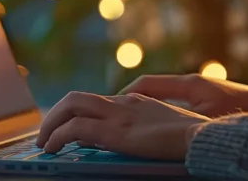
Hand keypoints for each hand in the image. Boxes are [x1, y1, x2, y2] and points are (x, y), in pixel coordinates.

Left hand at [36, 91, 209, 160]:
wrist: (203, 137)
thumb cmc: (193, 137)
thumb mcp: (167, 128)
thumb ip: (147, 128)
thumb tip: (131, 139)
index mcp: (136, 101)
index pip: (97, 101)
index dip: (76, 114)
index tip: (66, 129)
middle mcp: (123, 102)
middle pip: (76, 98)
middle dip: (55, 115)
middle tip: (46, 134)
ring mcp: (118, 115)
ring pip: (70, 106)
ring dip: (51, 124)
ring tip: (44, 143)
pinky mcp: (115, 132)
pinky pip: (74, 129)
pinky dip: (57, 136)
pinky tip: (52, 149)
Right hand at [120, 74, 247, 116]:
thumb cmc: (244, 111)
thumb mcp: (207, 117)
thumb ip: (177, 115)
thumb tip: (150, 115)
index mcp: (189, 83)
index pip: (146, 85)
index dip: (125, 96)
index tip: (110, 108)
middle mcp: (193, 82)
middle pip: (151, 89)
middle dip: (131, 100)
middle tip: (113, 115)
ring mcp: (201, 89)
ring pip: (163, 96)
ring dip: (146, 107)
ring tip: (130, 122)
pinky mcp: (210, 97)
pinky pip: (177, 102)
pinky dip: (163, 111)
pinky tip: (160, 127)